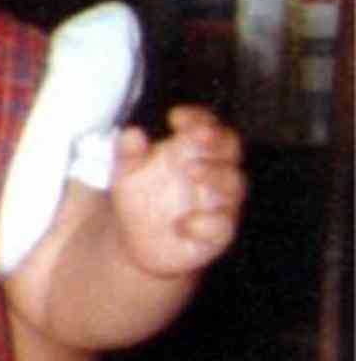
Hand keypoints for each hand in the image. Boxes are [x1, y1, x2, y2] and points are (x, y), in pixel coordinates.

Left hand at [111, 105, 245, 277]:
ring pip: (233, 184)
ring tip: (192, 170)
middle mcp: (213, 173)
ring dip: (216, 174)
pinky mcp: (215, 234)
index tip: (175, 117)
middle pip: (229, 149)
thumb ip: (128, 153)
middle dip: (216, 140)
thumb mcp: (127, 173)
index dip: (198, 118)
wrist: (133, 242)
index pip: (207, 125)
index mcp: (195, 151)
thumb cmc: (139, 198)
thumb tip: (130, 133)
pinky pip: (221, 227)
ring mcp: (218, 203)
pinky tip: (185, 224)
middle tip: (195, 136)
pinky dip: (207, 224)